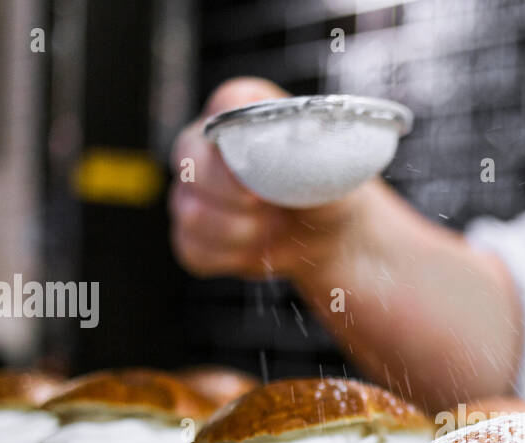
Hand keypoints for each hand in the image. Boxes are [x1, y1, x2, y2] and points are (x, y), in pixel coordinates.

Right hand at [168, 77, 358, 279]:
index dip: (243, 136)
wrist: (328, 235)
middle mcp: (207, 143)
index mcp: (245, 109)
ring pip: (191, 212)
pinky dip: (231, 257)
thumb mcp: (336, 168)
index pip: (227, 104)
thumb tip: (294, 153)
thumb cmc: (328, 189)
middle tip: (268, 203)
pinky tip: (257, 248)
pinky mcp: (193, 233)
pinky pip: (193, 249)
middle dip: (232, 191)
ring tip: (273, 227)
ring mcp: (193, 190)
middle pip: (189, 159)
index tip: (266, 163)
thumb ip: (314, 154)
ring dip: (239, 230)